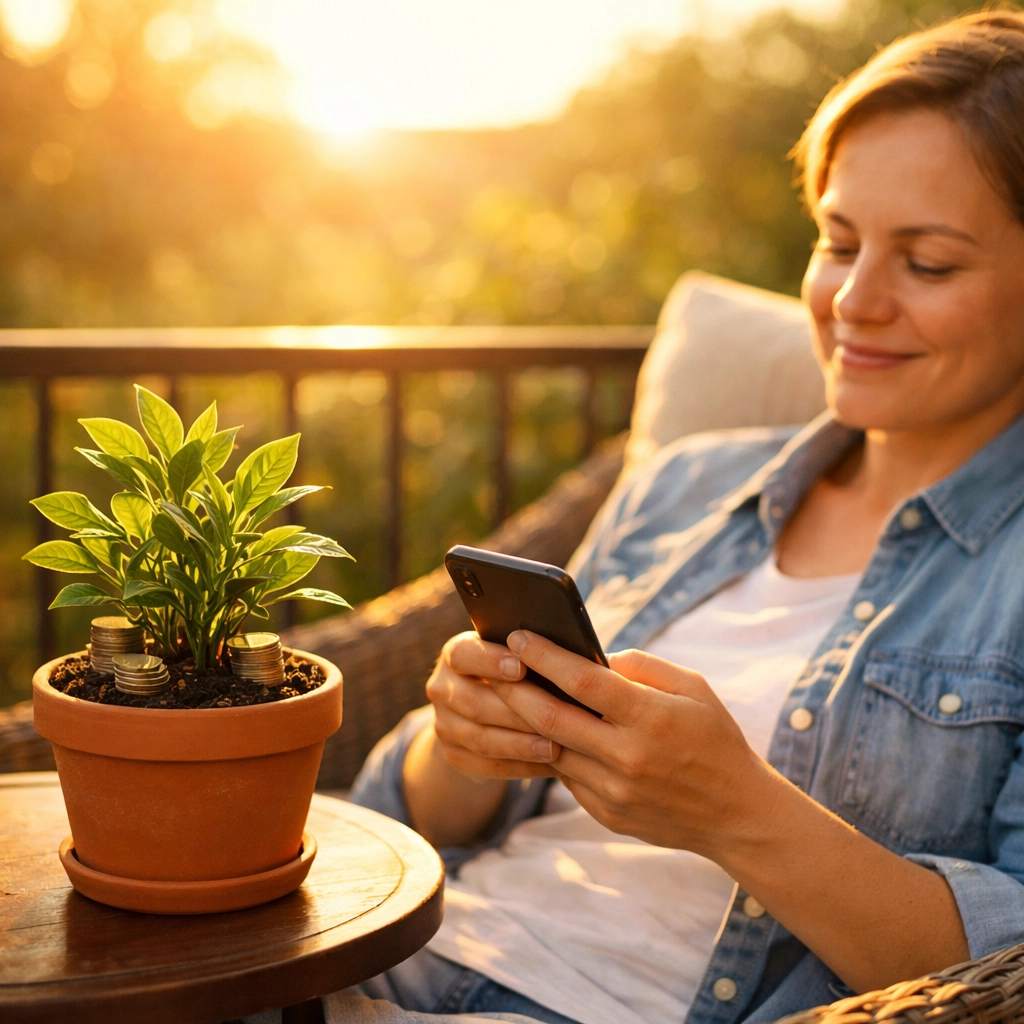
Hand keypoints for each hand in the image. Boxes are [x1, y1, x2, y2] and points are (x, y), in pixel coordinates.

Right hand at [425, 631, 561, 779]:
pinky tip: (550, 766)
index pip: (463, 655)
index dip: (490, 661)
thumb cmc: (515, 668)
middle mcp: (442, 687)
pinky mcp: (454, 755)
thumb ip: (529, 652)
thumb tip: (566, 655)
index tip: (522, 667)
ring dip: (520, 746)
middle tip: (553, 718)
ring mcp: (445, 724)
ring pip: (481, 739)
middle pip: (474, 702)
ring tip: (555, 749)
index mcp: (455, 653)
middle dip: (516, 712)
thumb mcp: (514, 652)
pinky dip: (520, 767)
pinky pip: (487, 766)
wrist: (484, 703)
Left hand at [490, 631, 778, 856]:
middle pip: (550, 717)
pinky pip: (567, 777)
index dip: (545, 656)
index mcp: (650, 718)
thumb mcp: (693, 688)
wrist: (737, 815)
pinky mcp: (606, 814)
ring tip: (508, 695)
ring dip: (526, 722)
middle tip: (494, 666)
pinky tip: (543, 732)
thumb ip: (642, 667)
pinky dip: (553, 751)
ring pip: (552, 749)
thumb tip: (594, 657)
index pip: (582, 681)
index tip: (518, 635)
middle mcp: (627, 757)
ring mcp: (614, 791)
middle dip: (514, 689)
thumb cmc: (716, 739)